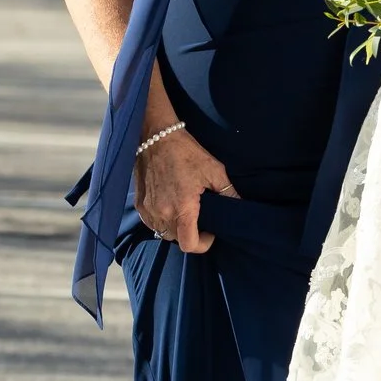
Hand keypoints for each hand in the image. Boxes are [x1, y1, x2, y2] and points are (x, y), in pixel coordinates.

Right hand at [135, 125, 236, 253]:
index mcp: (182, 208)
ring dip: (176, 228)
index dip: (203, 244)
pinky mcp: (139, 204)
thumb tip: (241, 206)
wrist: (156, 136)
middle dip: (191, 234)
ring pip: (163, 232)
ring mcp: (148, 209)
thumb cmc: (186, 152)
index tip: (210, 232)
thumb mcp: (214, 170)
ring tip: (185, 211)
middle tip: (201, 218)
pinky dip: (162, 220)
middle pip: (178, 239)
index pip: (189, 244)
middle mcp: (162, 213)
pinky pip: (151, 223)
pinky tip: (170, 206)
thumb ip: (228, 192)